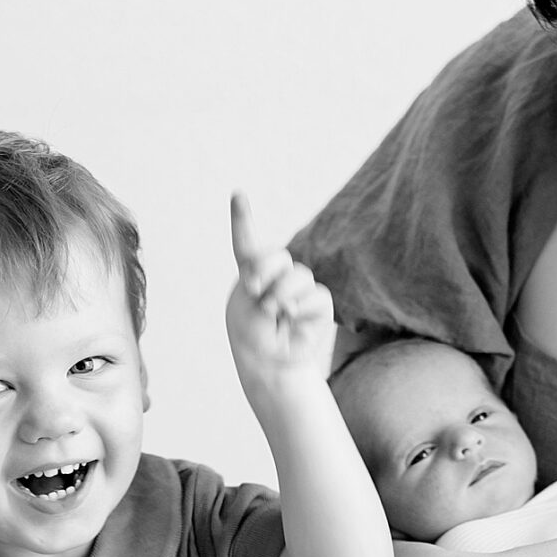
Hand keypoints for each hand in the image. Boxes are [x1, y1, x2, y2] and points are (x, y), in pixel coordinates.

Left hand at [225, 193, 335, 398]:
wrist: (267, 361)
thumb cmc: (251, 333)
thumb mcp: (246, 302)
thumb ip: (267, 282)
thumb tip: (297, 291)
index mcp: (252, 272)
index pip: (247, 242)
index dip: (242, 218)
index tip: (237, 194)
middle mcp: (277, 276)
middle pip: (278, 256)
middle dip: (265, 270)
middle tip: (255, 290)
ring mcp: (299, 288)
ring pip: (298, 276)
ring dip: (281, 294)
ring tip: (274, 312)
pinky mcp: (319, 305)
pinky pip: (316, 296)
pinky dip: (301, 307)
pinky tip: (292, 318)